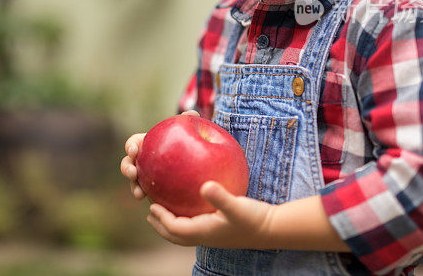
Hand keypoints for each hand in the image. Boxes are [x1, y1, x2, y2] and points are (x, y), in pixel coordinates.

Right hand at [120, 110, 200, 199]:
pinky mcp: (155, 191)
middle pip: (128, 164)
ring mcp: (147, 177)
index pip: (133, 144)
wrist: (195, 162)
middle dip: (127, 168)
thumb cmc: (188, 142)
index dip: (130, 147)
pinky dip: (150, 200)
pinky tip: (157, 206)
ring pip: (135, 182)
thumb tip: (191, 113)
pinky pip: (150, 195)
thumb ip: (188, 122)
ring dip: (134, 187)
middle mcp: (143, 161)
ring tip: (139, 194)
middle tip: (133, 173)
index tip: (134, 150)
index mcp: (145, 145)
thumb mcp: (188, 132)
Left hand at [146, 180, 274, 248]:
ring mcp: (211, 235)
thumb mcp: (237, 205)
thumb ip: (220, 197)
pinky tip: (188, 204)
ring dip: (171, 225)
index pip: (175, 228)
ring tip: (163, 210)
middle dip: (161, 225)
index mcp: (204, 232)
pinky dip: (184, 219)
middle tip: (150, 211)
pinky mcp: (218, 231)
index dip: (162, 218)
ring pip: (184, 234)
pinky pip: (194, 227)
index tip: (151, 205)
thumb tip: (204, 185)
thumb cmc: (254, 217)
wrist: (272, 229)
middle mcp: (205, 236)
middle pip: (175, 236)